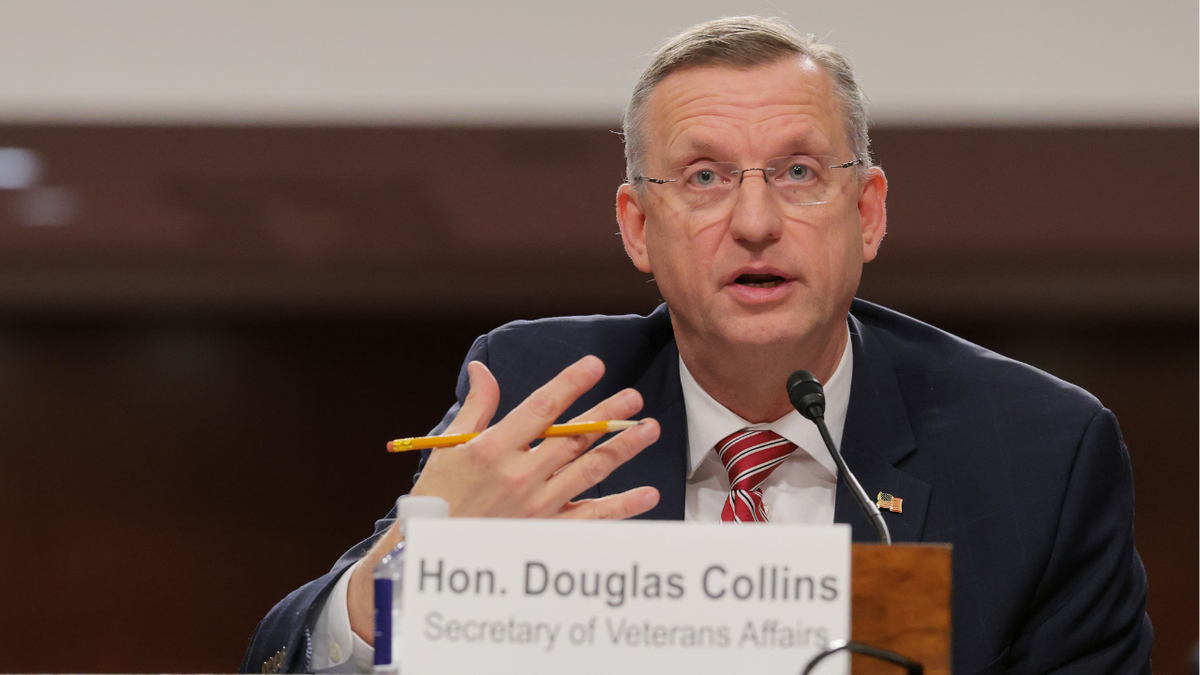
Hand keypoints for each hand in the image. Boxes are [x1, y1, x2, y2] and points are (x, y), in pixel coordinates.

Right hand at [348, 355, 660, 641]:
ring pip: (590, 470)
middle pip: (573, 438)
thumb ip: (475, 407)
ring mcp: (536, 505)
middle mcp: (519, 475)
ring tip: (649, 430)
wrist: (432, 553)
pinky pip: (592, 517)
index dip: (570, 384)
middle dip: (607, 415)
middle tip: (633, 398)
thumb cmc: (439, 497)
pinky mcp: (546, 531)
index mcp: (492, 448)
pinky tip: (648, 493)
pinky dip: (622, 506)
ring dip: (623, 449)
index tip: (595, 365)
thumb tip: (481, 369)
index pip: (540, 408)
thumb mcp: (449, 447)